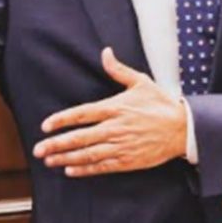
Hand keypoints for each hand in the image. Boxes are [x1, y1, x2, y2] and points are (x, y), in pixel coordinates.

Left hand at [33, 47, 186, 176]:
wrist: (183, 128)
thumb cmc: (161, 104)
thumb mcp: (141, 82)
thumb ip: (118, 70)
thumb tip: (105, 52)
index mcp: (115, 107)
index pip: (81, 114)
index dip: (61, 120)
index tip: (45, 126)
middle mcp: (115, 128)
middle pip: (79, 137)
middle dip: (56, 144)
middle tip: (38, 150)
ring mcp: (121, 146)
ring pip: (87, 154)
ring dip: (66, 158)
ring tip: (49, 161)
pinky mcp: (128, 161)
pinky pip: (102, 167)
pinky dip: (85, 170)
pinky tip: (71, 170)